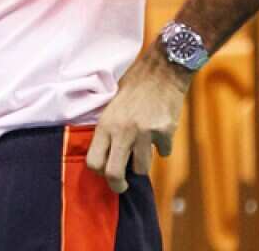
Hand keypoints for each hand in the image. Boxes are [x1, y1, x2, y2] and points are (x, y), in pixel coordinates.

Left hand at [86, 46, 190, 193]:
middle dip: (118, 186)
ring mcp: (145, 133)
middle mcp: (123, 131)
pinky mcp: (166, 133)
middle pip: (114, 174)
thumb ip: (109, 131)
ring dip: (143, 163)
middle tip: (122, 187)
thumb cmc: (133, 87)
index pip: (93, 162)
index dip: (99, 173)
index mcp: (105, 125)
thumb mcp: (111, 106)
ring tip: (144, 149)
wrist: (162, 71)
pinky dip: (163, 147)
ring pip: (142, 168)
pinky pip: (164, 153)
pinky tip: (160, 132)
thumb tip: (106, 158)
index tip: (106, 173)